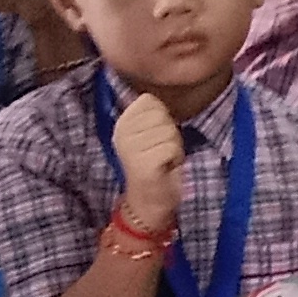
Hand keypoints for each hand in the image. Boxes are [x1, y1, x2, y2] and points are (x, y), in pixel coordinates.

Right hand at [111, 92, 184, 221]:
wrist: (150, 201)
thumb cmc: (155, 164)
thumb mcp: (148, 134)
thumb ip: (150, 114)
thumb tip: (154, 95)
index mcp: (122, 123)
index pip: (150, 101)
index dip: (162, 118)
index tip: (155, 137)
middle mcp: (122, 133)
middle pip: (162, 115)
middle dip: (170, 133)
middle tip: (161, 151)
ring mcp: (131, 148)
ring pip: (169, 131)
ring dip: (174, 147)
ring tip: (163, 160)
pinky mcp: (143, 163)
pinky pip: (172, 148)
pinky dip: (176, 158)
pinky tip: (166, 167)